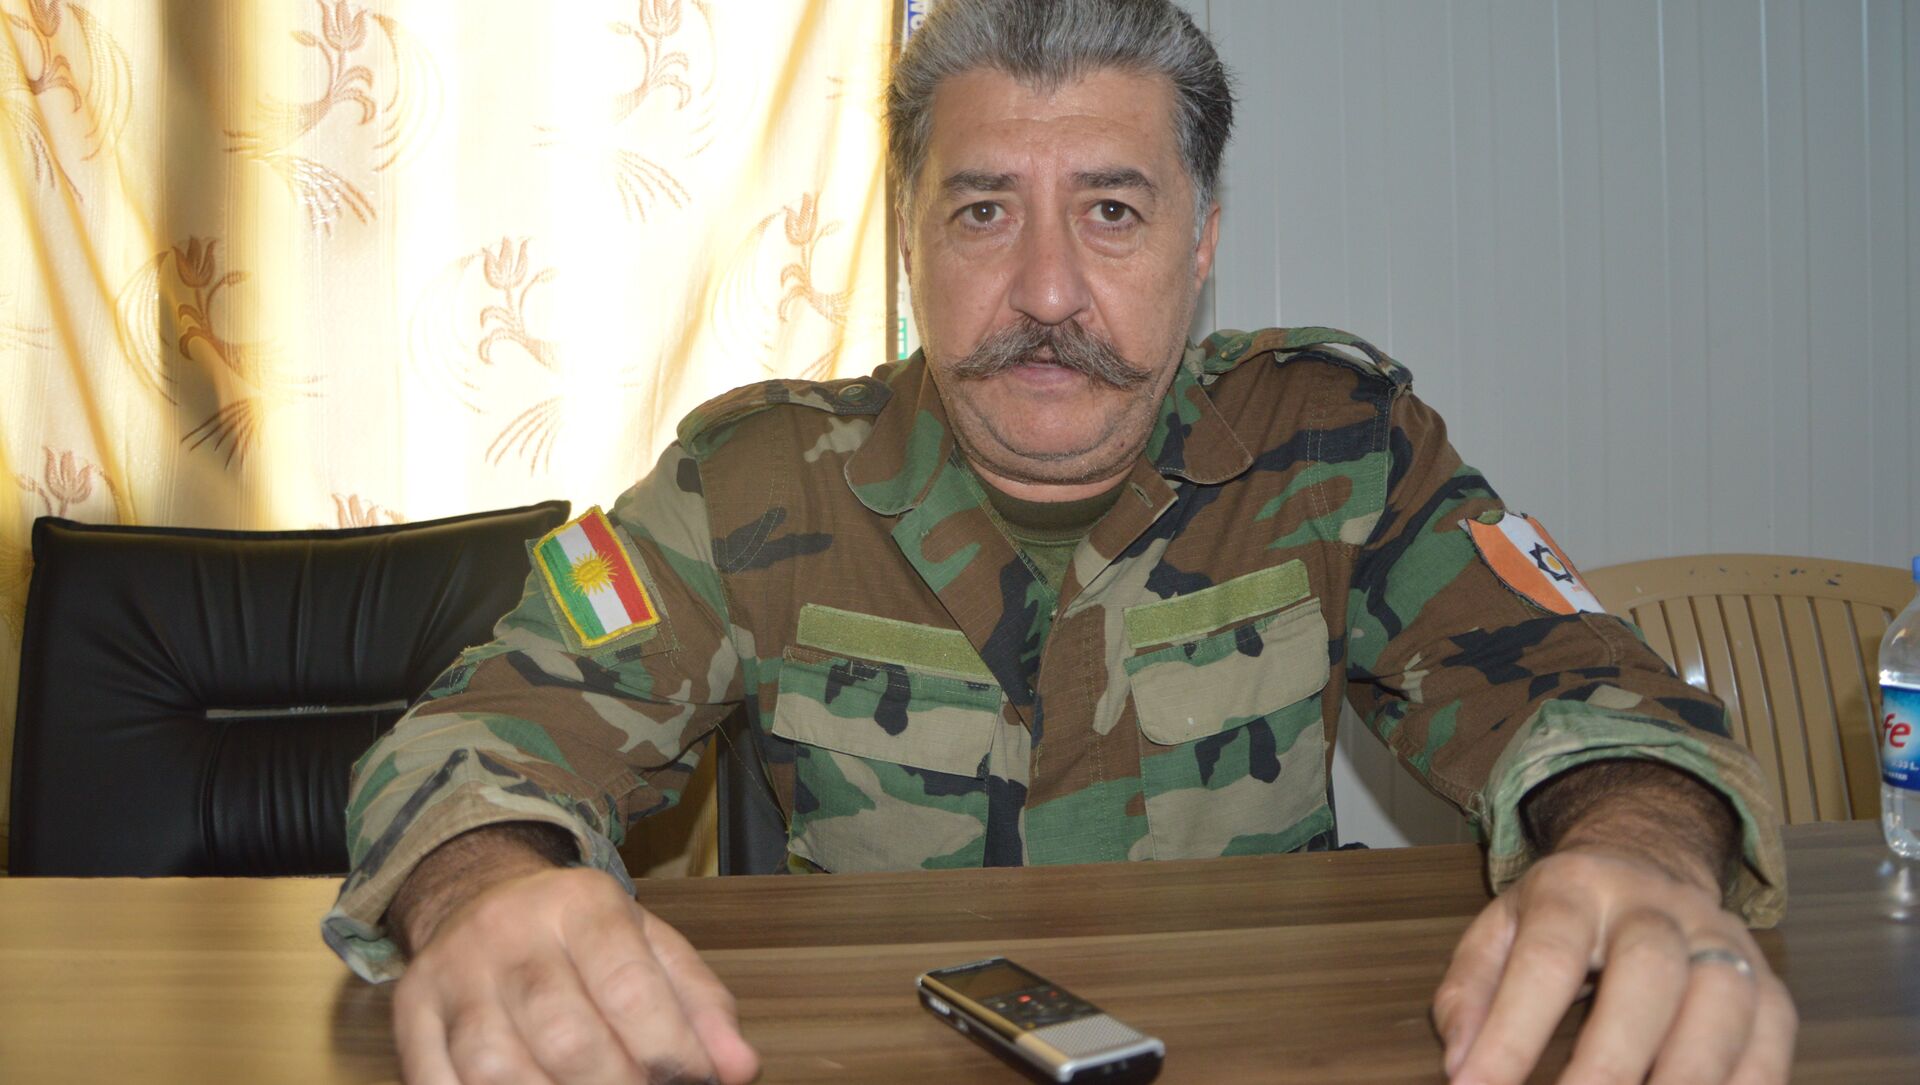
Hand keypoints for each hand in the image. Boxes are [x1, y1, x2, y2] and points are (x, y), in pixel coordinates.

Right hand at [389, 832, 758, 1083]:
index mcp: (582, 903)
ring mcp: (453, 974)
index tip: (696, 1081)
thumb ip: (700, 1006)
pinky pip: (438, 1082)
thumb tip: (742, 1069)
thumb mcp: (650, 946)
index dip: (669, 1050)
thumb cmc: (584, 938)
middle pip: (565, 1036)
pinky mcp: (411, 1012)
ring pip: (497, 1068)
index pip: (629, 986)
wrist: (479, 894)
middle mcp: (510, 931)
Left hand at [1432, 846, 1795, 1083]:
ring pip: (1724, 1004)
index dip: (1512, 1033)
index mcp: (1576, 887)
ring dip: (1687, 1079)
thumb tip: (1463, 1064)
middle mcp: (1657, 906)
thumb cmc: (1561, 917)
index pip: (1546, 958)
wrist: (1648, 863)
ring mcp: (1722, 942)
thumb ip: (1470, 992)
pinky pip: (1773, 1044)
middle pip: (1647, 971)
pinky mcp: (1769, 986)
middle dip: (1611, 1060)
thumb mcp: (1499, 930)